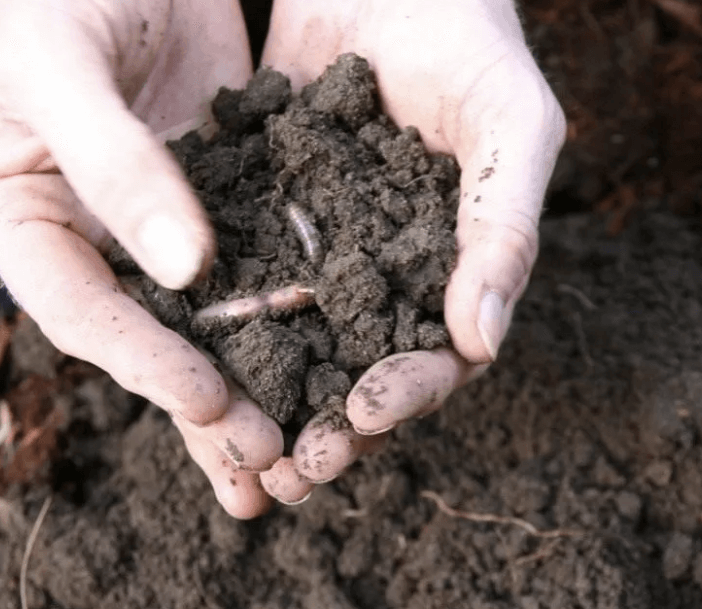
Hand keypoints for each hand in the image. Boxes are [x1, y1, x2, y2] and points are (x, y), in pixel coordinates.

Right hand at [0, 0, 281, 517]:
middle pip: (152, 342)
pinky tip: (337, 371)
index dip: (142, 361)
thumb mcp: (62, 62)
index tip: (208, 400)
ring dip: (261, 389)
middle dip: (214, 407)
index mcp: (25, 218)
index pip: (82, 311)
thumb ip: (114, 160)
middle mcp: (93, 243)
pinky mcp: (224, 216)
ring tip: (310, 456)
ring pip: (213, 326)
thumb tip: (183, 269)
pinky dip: (293, 324)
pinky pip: (260, 277)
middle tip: (274, 460)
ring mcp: (160, 234)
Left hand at [257, 0, 565, 497]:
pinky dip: (221, 331)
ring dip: (273, 403)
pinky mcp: (265, 221)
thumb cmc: (472, 38)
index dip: (405, 392)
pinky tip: (191, 364)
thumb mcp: (510, 127)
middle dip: (331, 426)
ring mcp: (324, 253)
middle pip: (361, 370)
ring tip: (239, 453)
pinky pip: (241, 284)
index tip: (364, 414)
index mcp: (453, 272)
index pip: (437, 355)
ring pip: (297, 346)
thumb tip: (484, 342)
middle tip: (294, 472)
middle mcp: (387, 277)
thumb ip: (504, 229)